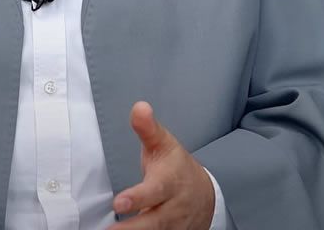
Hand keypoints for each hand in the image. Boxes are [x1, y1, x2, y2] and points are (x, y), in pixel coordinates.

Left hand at [112, 101, 214, 228]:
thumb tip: (139, 107)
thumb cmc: (176, 167)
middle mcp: (171, 208)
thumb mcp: (164, 144)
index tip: (118, 203)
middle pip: (153, 222)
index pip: (154, 192)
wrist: (205, 195)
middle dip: (132, 229)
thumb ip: (148, 129)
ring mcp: (171, 226)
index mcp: (168, 183)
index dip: (137, 198)